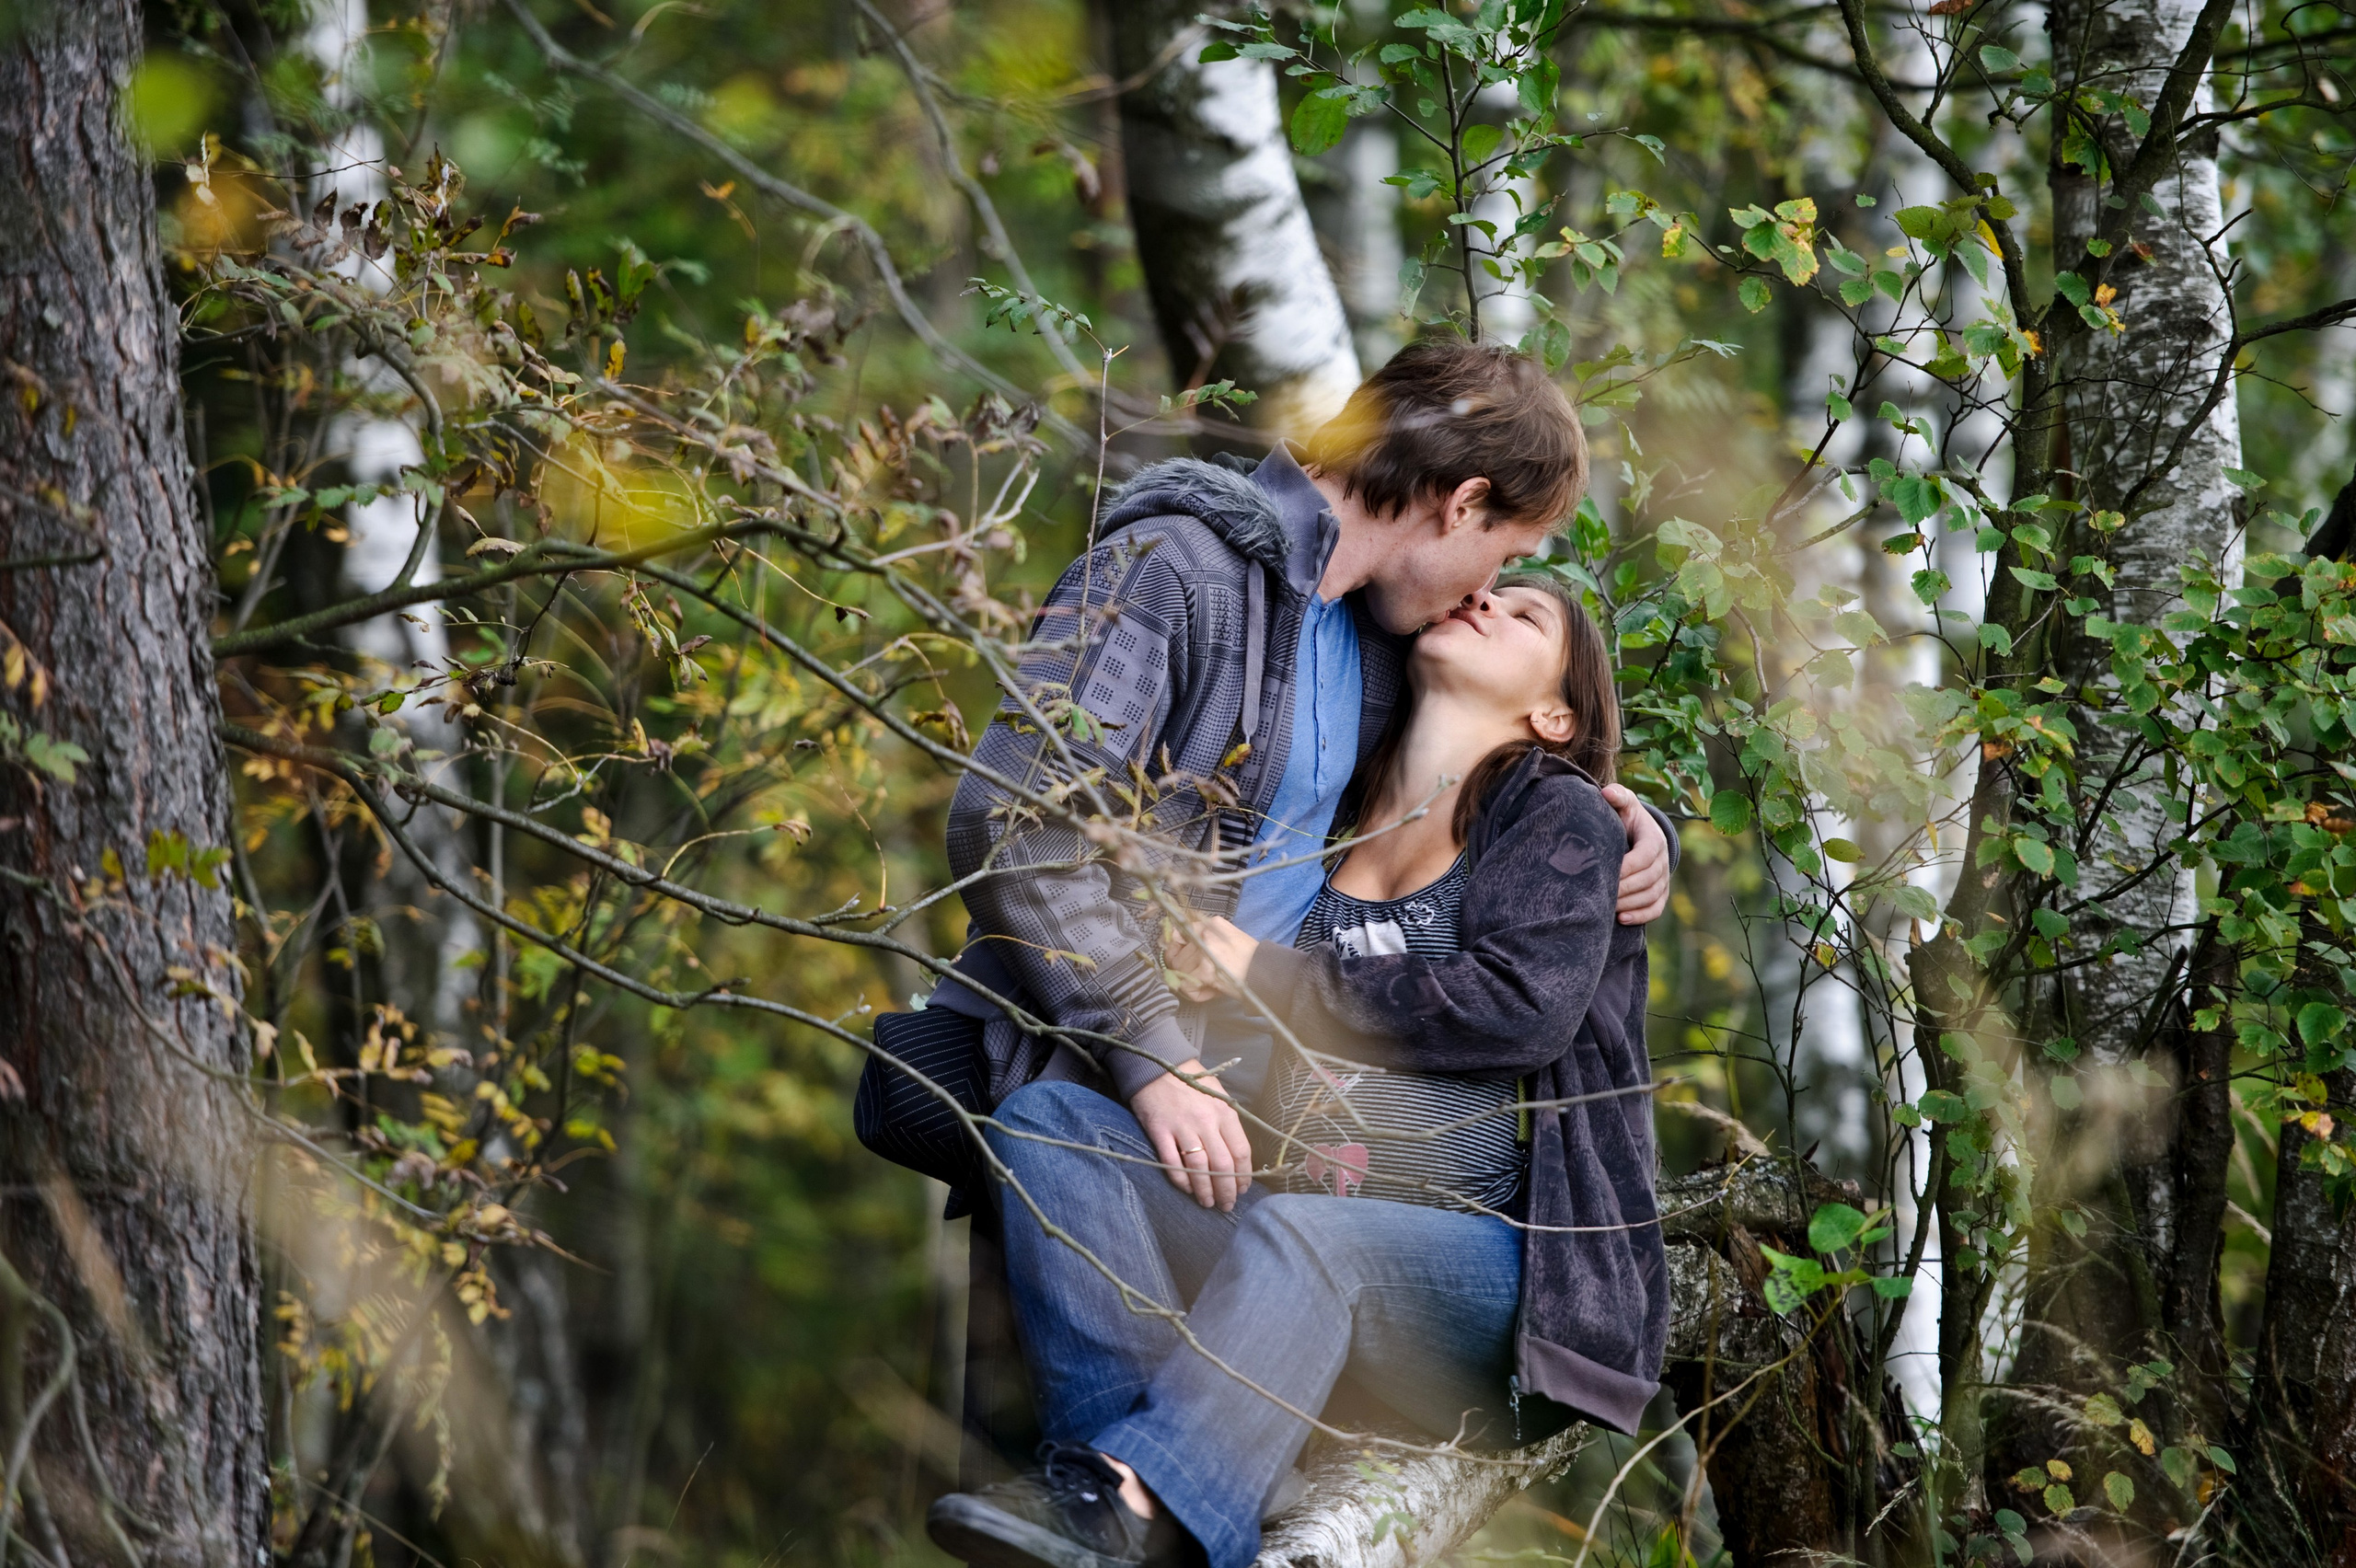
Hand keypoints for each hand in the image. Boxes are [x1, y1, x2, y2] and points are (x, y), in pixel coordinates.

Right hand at [1128, 1061, 1253, 1209]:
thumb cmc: (1190, 1082)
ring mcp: (1182, 1127)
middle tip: (1226, 1205)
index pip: (1241, 1152)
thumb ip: (1228, 1123)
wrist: (1157, 1066)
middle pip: (1222, 1166)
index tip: (1242, 1190)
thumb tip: (1238, 1156)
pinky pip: (1172, 1163)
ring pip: (1199, 1169)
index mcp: (1225, 1113)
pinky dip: (1181, 1181)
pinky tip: (1187, 1189)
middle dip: (1227, 1191)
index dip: (1243, 1176)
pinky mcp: (1160, 1131)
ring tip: (1207, 1203)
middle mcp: (1206, 1122)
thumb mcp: (1218, 1095)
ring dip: (1205, 1191)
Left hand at [1162, 915, 1259, 1002]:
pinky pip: (1187, 985)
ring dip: (1192, 982)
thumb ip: (1205, 939)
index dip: (1175, 949)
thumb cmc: (1249, 959)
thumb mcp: (1227, 939)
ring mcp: (1204, 950)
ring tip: (1210, 985)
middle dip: (1185, 970)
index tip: (1178, 958)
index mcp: (1210, 924)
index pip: (1178, 932)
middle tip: (1200, 978)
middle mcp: (1205, 933)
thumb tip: (1176, 942)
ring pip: (1180, 970)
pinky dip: (1196, 993)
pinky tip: (1211, 991)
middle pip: (1176, 955)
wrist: (1265, 972)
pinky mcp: (1205, 969)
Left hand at [1603, 783, 1670, 924]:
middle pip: (1648, 879)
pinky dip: (1641, 916)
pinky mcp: (1660, 892)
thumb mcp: (1623, 803)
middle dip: (1625, 888)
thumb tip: (1607, 793)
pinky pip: (1656, 908)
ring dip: (1630, 903)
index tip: (1608, 872)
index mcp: (1654, 838)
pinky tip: (1622, 919)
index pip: (1645, 855)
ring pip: (1651, 895)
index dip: (1628, 866)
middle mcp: (1662, 860)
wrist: (1638, 832)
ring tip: (1607, 907)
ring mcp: (1663, 878)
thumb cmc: (1625, 816)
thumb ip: (1617, 796)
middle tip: (1602, 894)